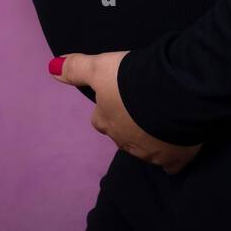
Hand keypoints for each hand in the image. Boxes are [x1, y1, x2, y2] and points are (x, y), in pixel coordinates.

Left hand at [49, 50, 201, 174]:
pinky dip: (173, 155)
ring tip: (164, 118)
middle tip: (144, 104)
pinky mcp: (174, 159)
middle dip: (130, 123)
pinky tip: (179, 143)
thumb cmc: (133, 79)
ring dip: (150, 137)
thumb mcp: (101, 67)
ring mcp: (149, 153)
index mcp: (106, 121)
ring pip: (145, 149)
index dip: (108, 109)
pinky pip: (170, 163)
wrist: (173, 94)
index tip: (119, 96)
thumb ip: (77, 67)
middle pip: (122, 134)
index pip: (99, 119)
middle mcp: (124, 141)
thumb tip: (51, 67)